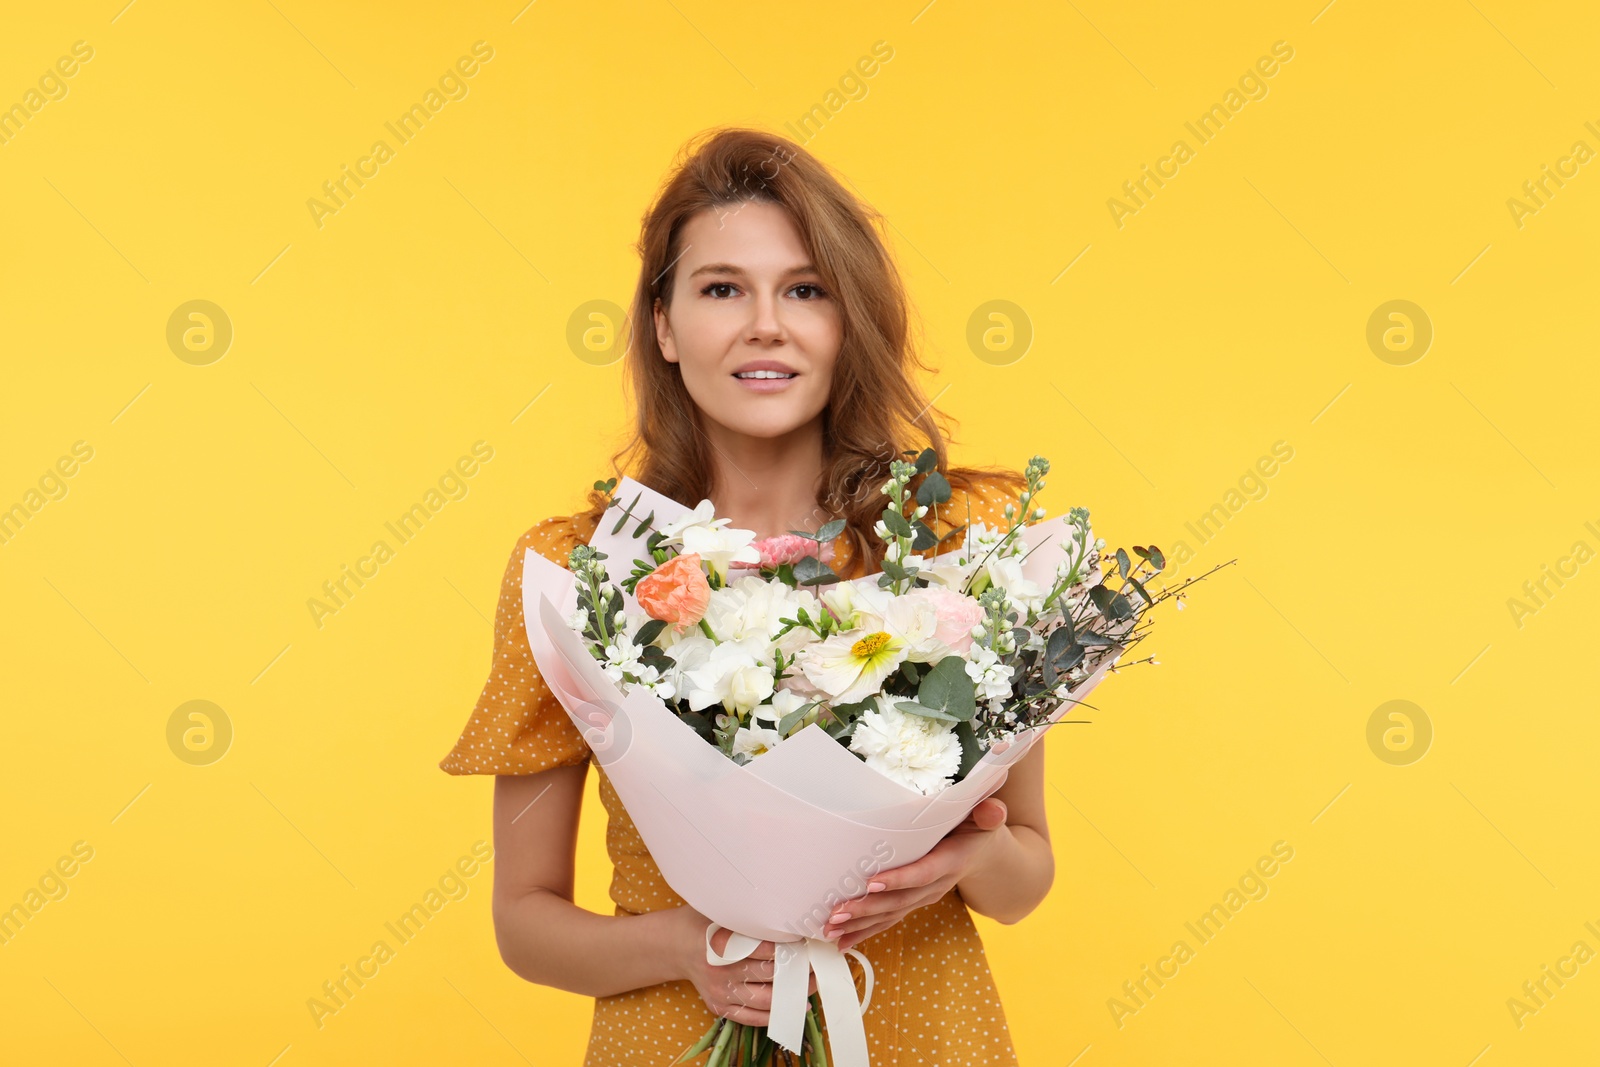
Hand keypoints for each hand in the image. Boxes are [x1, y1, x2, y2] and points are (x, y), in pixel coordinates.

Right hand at [673, 906, 817, 1025]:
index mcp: (721, 944)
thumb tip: (781, 906)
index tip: (807, 941)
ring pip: (764, 999)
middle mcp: (720, 971)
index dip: (790, 946)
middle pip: (769, 975)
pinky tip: (792, 1007)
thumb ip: (745, 912)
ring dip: (791, 994)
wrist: (674, 946)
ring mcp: (720, 993)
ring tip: (810, 985)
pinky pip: (750, 1016)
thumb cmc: (702, 922)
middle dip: (796, 970)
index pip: (765, 949)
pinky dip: (773, 1014)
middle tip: (815, 962)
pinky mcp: (719, 1007)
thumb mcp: (719, 909)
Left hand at [824, 797, 1009, 950]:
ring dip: (860, 924)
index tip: (871, 881)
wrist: (984, 855)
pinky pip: (888, 920)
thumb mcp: (986, 818)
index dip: (899, 879)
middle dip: (867, 909)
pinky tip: (842, 940)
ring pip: (891, 914)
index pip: (923, 873)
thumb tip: (993, 810)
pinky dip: (864, 931)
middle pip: (900, 900)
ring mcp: (924, 897)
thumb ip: (989, 814)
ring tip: (832, 929)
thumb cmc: (978, 829)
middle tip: (838, 912)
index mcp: (951, 861)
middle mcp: (936, 885)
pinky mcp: (913, 902)